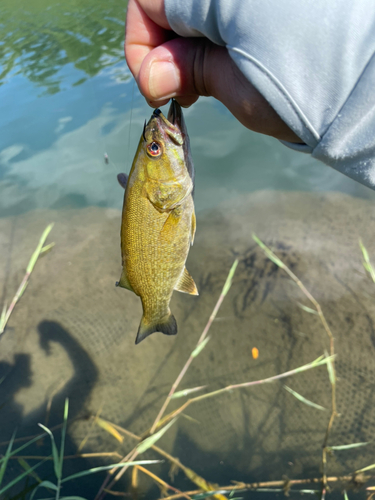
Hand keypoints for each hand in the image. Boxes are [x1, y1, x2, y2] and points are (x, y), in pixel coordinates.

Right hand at [125, 0, 300, 142]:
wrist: (373, 86)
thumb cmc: (305, 85)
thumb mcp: (235, 82)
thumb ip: (188, 66)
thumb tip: (154, 75)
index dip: (143, 46)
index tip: (157, 86)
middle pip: (176, 2)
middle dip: (170, 45)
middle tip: (183, 87)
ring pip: (203, 8)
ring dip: (196, 41)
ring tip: (210, 80)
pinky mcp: (271, 9)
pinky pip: (231, 12)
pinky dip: (222, 34)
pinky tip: (235, 60)